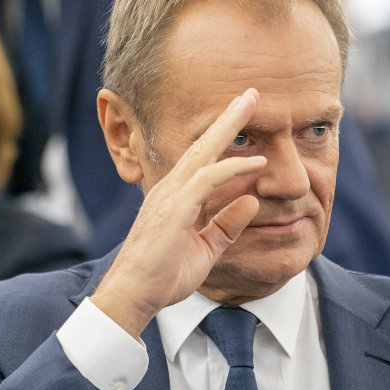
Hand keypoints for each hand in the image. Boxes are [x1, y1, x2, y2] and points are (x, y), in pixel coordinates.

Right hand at [91, 88, 266, 337]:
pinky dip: (233, 167)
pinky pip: (207, 180)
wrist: (133, 296)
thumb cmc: (163, 276)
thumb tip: (252, 202)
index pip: (204, 158)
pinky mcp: (174, 209)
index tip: (246, 116)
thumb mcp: (206, 249)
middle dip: (228, 117)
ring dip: (230, 126)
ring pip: (204, 151)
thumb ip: (226, 225)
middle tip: (251, 92)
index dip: (225, 135)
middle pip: (203, 143)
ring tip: (252, 104)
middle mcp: (171, 189)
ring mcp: (170, 196)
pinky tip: (256, 161)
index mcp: (176, 196)